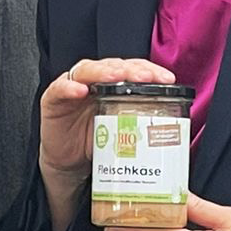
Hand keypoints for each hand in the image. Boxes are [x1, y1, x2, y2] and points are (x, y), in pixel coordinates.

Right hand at [37, 56, 174, 193]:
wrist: (69, 163)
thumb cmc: (97, 144)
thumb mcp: (124, 133)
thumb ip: (141, 123)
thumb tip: (177, 129)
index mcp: (114, 86)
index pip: (134, 70)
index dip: (150, 71)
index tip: (167, 80)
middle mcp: (95, 81)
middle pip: (113, 66)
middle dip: (131, 70)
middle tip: (145, 77)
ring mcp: (73, 86)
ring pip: (88, 70)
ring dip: (103, 72)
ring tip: (117, 77)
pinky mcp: (53, 99)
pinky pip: (60, 88)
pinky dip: (70, 87)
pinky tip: (81, 91)